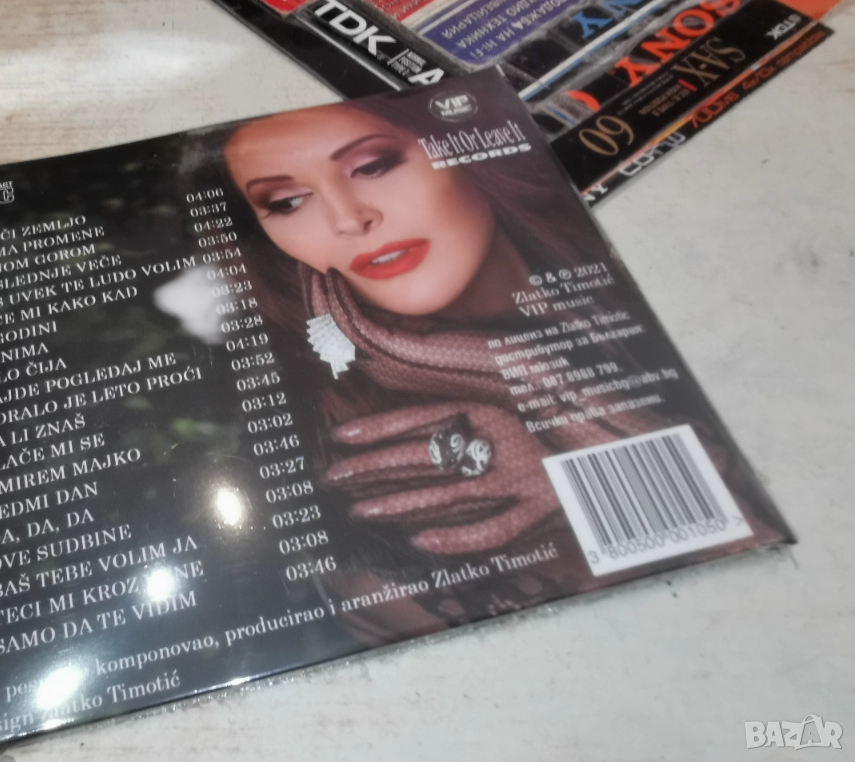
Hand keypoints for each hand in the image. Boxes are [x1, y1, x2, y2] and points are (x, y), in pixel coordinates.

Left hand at [322, 401, 560, 554]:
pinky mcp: (537, 514)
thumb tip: (412, 420)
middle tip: (334, 478)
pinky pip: (490, 531)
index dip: (378, 429)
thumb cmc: (551, 427)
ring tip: (359, 510)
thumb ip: (464, 414)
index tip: (341, 438)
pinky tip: (419, 541)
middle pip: (423, 457)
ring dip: (399, 504)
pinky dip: (454, 538)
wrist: (614, 452)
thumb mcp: (509, 406)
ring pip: (446, 495)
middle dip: (372, 469)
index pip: (421, 419)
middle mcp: (499, 443)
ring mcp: (518, 481)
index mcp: (490, 411)